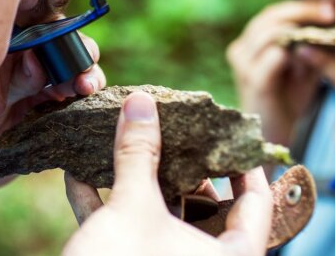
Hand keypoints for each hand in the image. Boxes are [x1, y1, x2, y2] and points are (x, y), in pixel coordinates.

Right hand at [63, 92, 272, 255]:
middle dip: (178, 163)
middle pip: (203, 203)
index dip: (244, 162)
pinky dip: (104, 203)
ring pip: (159, 216)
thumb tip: (141, 104)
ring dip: (135, 180)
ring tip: (124, 142)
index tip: (226, 129)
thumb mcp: (134, 209)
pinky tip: (78, 176)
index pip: (255, 201)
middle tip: (167, 127)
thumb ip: (139, 155)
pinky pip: (123, 230)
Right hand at [226, 0, 334, 143]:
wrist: (275, 136)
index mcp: (251, 41)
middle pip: (271, 17)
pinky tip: (316, 57)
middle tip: (332, 15)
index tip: (333, 8)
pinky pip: (273, 58)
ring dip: (302, 33)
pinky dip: (296, 54)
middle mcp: (242, 49)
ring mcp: (244, 66)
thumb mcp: (304, 64)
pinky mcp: (254, 83)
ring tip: (328, 36)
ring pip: (271, 34)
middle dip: (304, 14)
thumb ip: (315, 42)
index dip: (303, 8)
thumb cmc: (291, 99)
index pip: (276, 13)